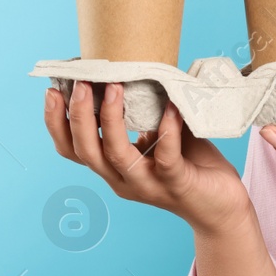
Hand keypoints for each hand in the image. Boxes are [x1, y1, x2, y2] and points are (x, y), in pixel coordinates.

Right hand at [44, 81, 253, 235]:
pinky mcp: (177, 185)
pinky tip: (170, 106)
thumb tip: (137, 67)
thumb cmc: (190, 165)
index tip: (53, 90)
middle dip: (78, 116)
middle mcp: (123, 179)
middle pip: (86, 151)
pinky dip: (167, 130)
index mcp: (113, 168)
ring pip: (116, 155)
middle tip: (80, 83)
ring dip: (110, 120)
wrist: (223, 208)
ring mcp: (148, 184)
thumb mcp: (160, 135)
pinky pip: (166, 158)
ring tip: (113, 87)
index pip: (72, 150)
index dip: (57, 123)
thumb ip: (145, 111)